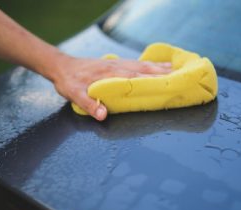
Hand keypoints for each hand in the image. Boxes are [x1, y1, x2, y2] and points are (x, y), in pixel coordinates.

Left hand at [51, 55, 171, 120]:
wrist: (61, 66)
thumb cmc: (68, 81)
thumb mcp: (73, 94)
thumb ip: (88, 104)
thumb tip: (103, 116)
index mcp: (109, 74)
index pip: (135, 77)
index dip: (151, 80)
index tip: (167, 84)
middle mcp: (116, 66)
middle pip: (143, 68)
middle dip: (162, 73)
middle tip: (179, 76)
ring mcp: (117, 63)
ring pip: (142, 64)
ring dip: (158, 67)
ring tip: (174, 69)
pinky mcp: (115, 63)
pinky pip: (136, 63)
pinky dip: (149, 64)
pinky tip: (155, 66)